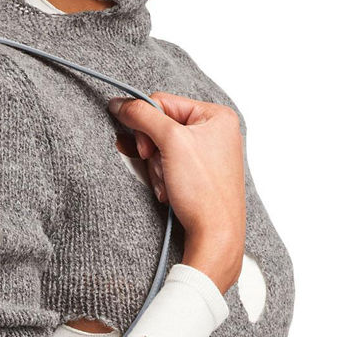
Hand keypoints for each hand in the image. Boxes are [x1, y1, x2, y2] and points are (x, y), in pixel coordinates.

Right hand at [108, 92, 246, 294]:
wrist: (215, 234)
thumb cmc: (203, 190)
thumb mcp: (170, 142)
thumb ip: (142, 116)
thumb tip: (119, 103)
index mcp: (217, 115)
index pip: (163, 102)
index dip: (146, 124)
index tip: (143, 149)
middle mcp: (216, 132)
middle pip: (162, 128)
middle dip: (153, 153)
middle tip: (160, 169)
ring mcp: (208, 155)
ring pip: (163, 150)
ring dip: (157, 170)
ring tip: (168, 186)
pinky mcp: (200, 175)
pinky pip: (171, 167)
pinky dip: (164, 180)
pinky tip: (171, 193)